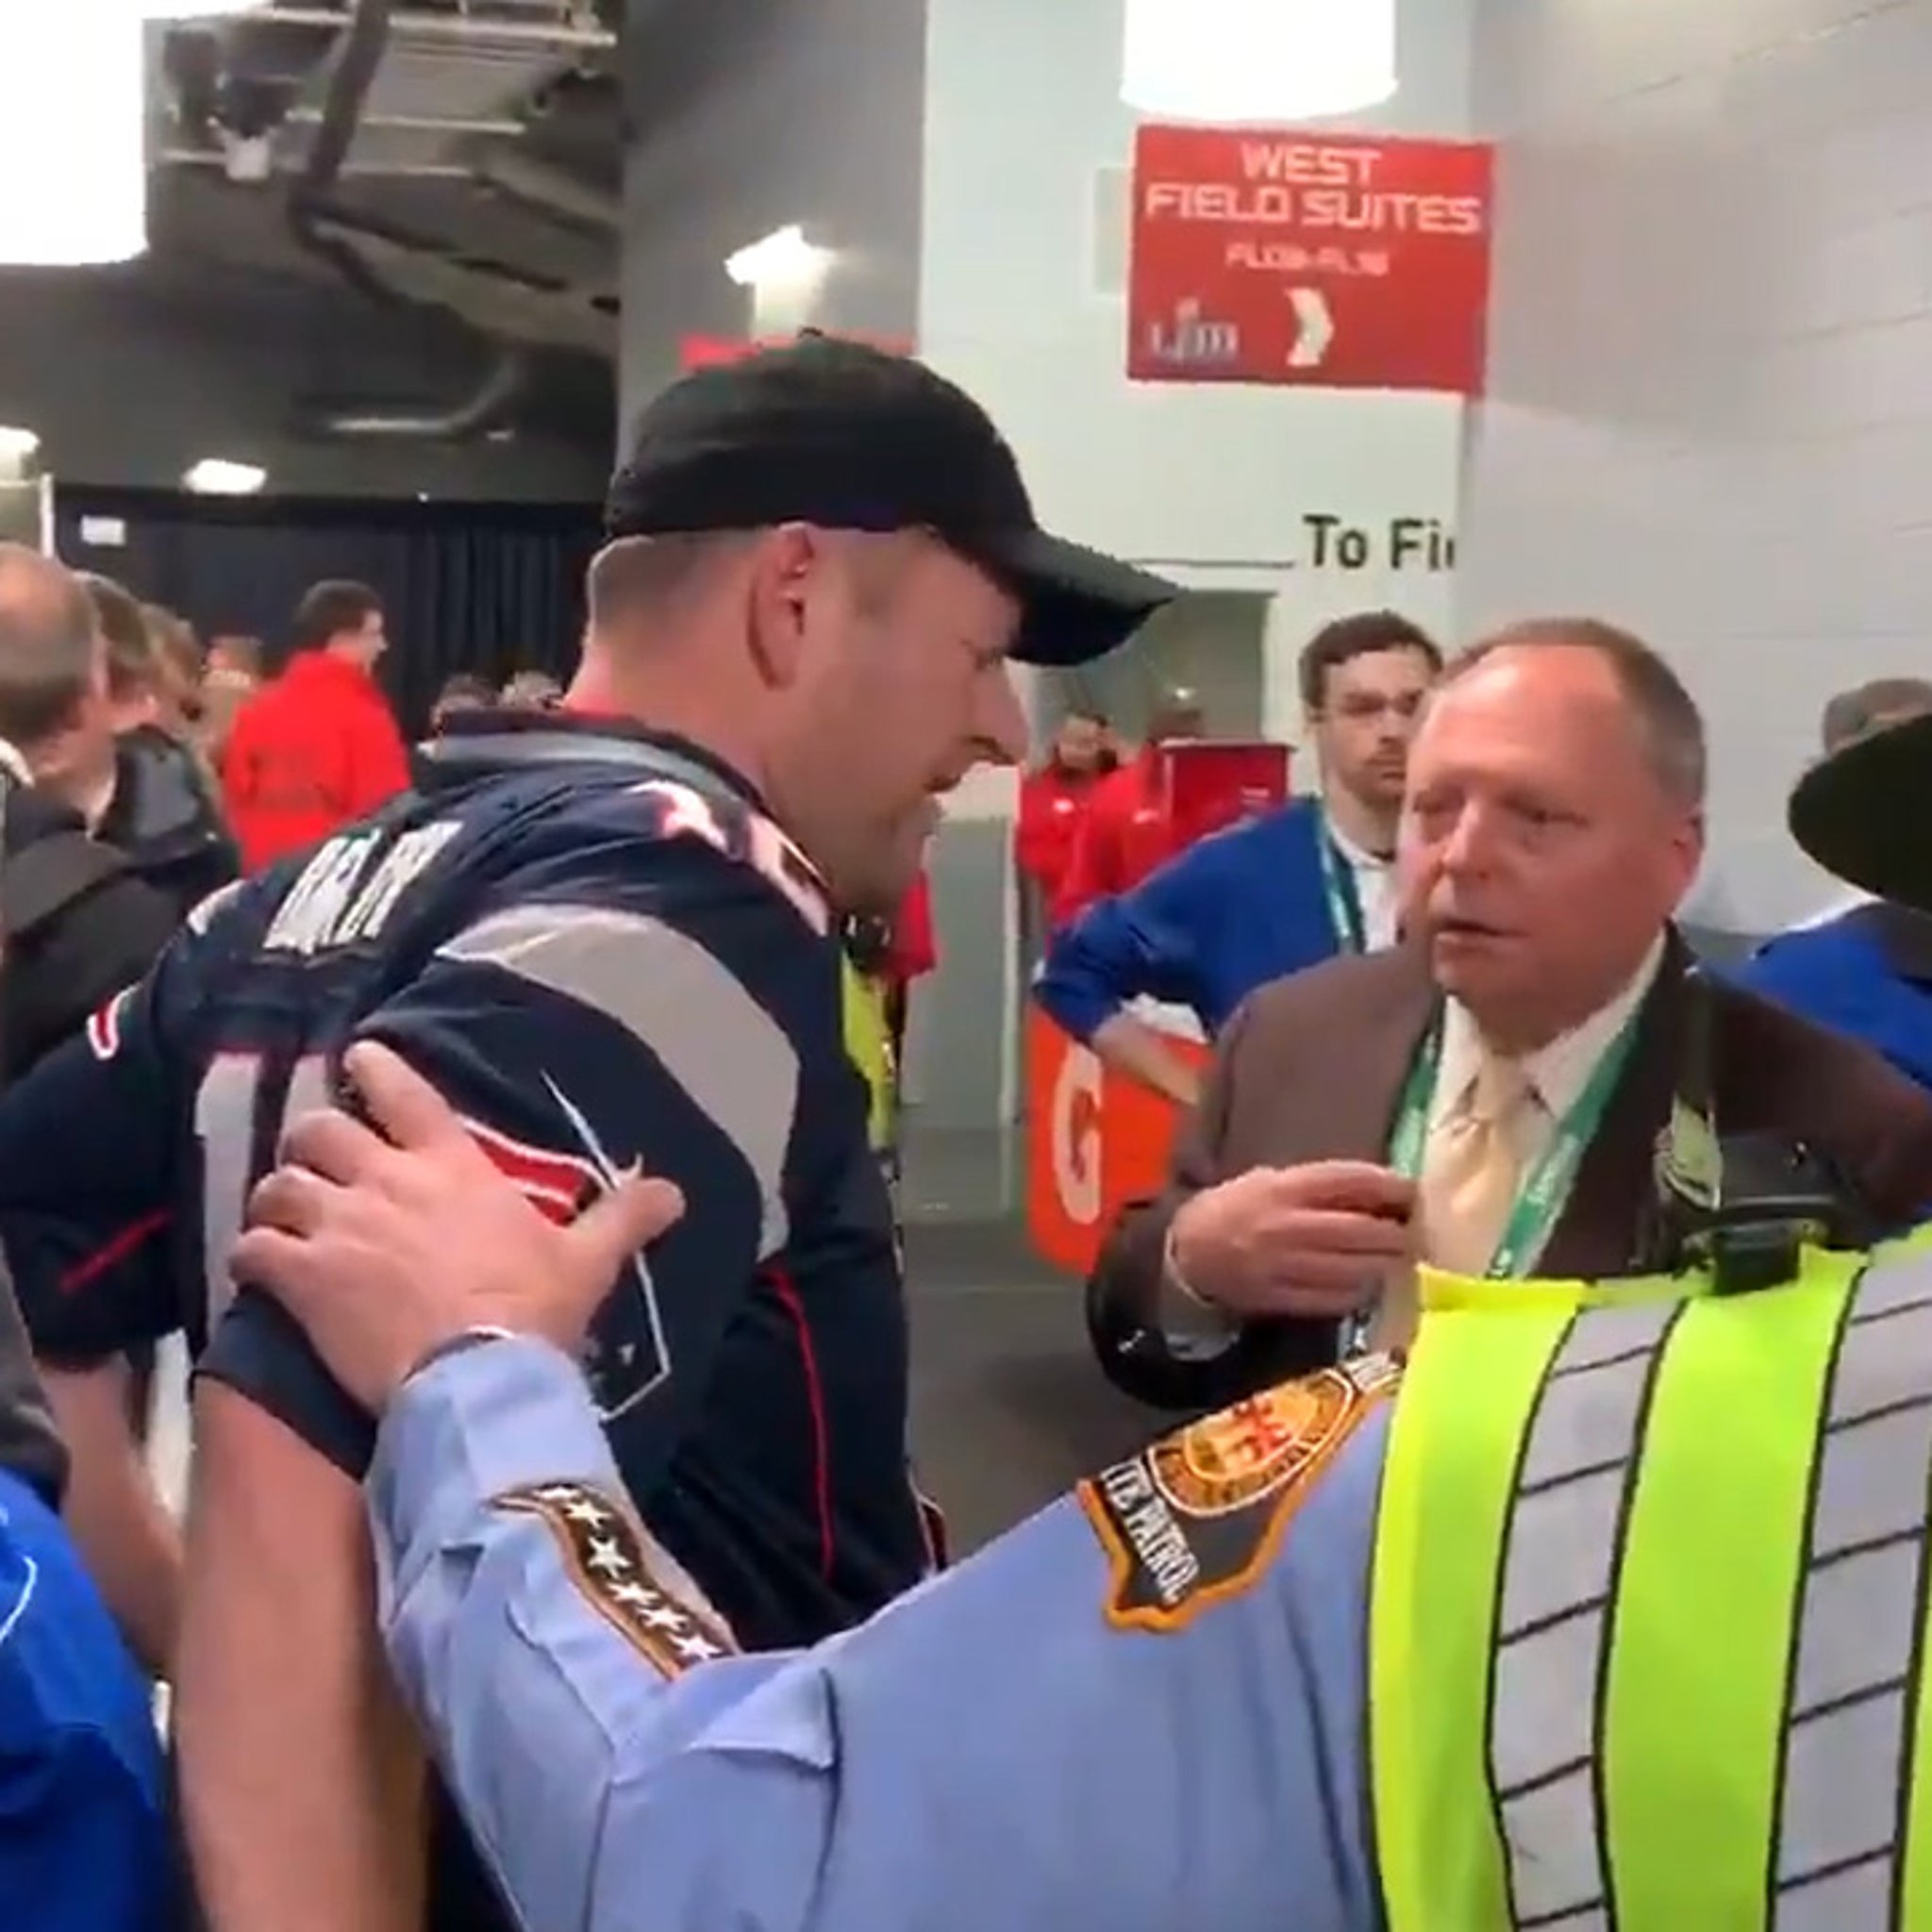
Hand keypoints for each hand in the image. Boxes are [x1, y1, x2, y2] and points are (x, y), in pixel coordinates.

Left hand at [230, 1042, 685, 1412]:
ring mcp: (340, 1225)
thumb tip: (677, 1193)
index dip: (376, 1070)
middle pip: (320, 1132)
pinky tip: (253, 1269)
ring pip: (277, 1186)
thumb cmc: (533, 1309)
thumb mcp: (588, 1260)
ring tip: (276, 1216)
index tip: (357, 1057)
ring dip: (274, 1198)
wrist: (478, 1373)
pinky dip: (249, 1256)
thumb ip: (625, 1218)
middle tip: (313, 1159)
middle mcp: (387, 1180)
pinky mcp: (303, 1277)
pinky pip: (253, 1250)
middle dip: (310, 1142)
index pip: (406, 1096)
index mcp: (453, 1166)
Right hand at [1167, 1160, 1415, 1321]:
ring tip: (1398, 1259)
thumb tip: (1379, 1194)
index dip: (1390, 1186)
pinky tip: (1367, 1284)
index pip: (1351, 1181)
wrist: (1188, 1254)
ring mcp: (1285, 1266)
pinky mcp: (1283, 1299)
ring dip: (1385, 1266)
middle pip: (1362, 1231)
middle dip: (1397, 1234)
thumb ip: (1318, 1186)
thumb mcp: (1269, 1180)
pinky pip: (1337, 1299)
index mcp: (1285, 1187)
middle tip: (1415, 1234)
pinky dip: (1360, 1292)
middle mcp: (1287, 1226)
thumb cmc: (1235, 1208)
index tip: (1414, 1192)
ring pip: (1356, 1270)